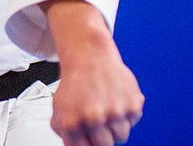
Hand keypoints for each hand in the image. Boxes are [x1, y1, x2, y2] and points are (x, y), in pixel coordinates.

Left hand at [40, 0, 144, 144]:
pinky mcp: (132, 104)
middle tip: (98, 124)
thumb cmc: (75, 83)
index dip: (89, 144)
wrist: (89, 56)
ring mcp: (114, 112)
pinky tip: (115, 98)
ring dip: (115, 126)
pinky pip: (133, 121)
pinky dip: (126, 113)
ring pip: (121, 136)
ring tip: (106, 108)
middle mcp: (93, 119)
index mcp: (72, 124)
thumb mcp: (60, 111)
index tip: (90, 139)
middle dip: (102, 137)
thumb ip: (67, 134)